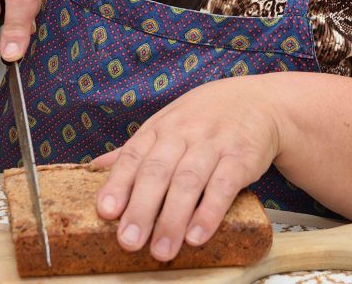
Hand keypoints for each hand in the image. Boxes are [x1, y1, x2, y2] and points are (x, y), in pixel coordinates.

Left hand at [90, 75, 281, 261]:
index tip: (105, 211)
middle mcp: (183, 134)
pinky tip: (196, 235)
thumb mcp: (167, 123)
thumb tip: (93, 168)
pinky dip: (209, 212)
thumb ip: (135, 149)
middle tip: (128, 241)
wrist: (258, 101)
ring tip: (161, 250)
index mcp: (160, 128)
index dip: (118, 183)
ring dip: (173, 219)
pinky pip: (223, 186)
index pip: (134, 155)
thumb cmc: (205, 118)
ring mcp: (213, 144)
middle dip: (141, 208)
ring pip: (188, 181)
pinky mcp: (241, 157)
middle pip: (158, 172)